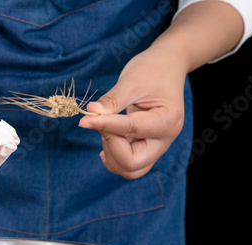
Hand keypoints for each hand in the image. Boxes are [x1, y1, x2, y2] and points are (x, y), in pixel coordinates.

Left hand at [79, 46, 186, 178]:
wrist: (167, 67)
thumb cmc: (152, 70)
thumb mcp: (131, 81)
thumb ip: (112, 100)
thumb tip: (90, 113)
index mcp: (167, 120)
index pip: (130, 131)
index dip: (104, 126)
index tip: (84, 120)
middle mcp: (165, 139)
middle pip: (133, 163)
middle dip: (111, 147)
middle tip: (102, 124)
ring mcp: (157, 146)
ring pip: (131, 170)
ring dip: (112, 155)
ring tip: (106, 131)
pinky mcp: (147, 147)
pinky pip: (130, 166)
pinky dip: (114, 158)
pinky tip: (106, 140)